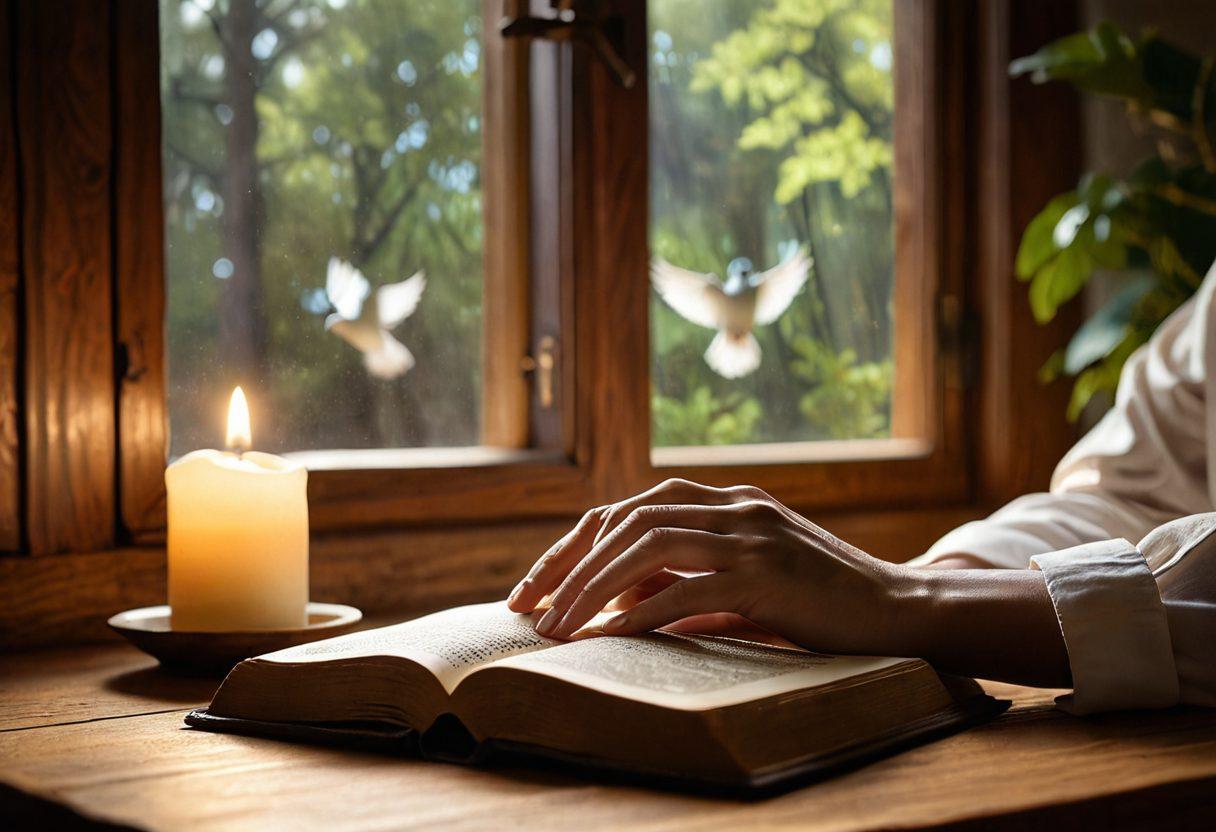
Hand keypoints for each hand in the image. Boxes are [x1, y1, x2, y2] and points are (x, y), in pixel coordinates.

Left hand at [506, 478, 909, 654]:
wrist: (896, 608)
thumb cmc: (816, 600)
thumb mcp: (741, 581)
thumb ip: (686, 579)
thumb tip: (616, 603)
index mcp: (723, 501)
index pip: (627, 510)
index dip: (575, 545)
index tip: (536, 586)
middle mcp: (731, 507)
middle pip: (626, 521)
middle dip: (569, 565)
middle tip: (531, 609)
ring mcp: (750, 535)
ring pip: (648, 547)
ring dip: (593, 587)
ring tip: (560, 626)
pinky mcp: (767, 573)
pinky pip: (689, 589)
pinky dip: (643, 613)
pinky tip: (610, 636)